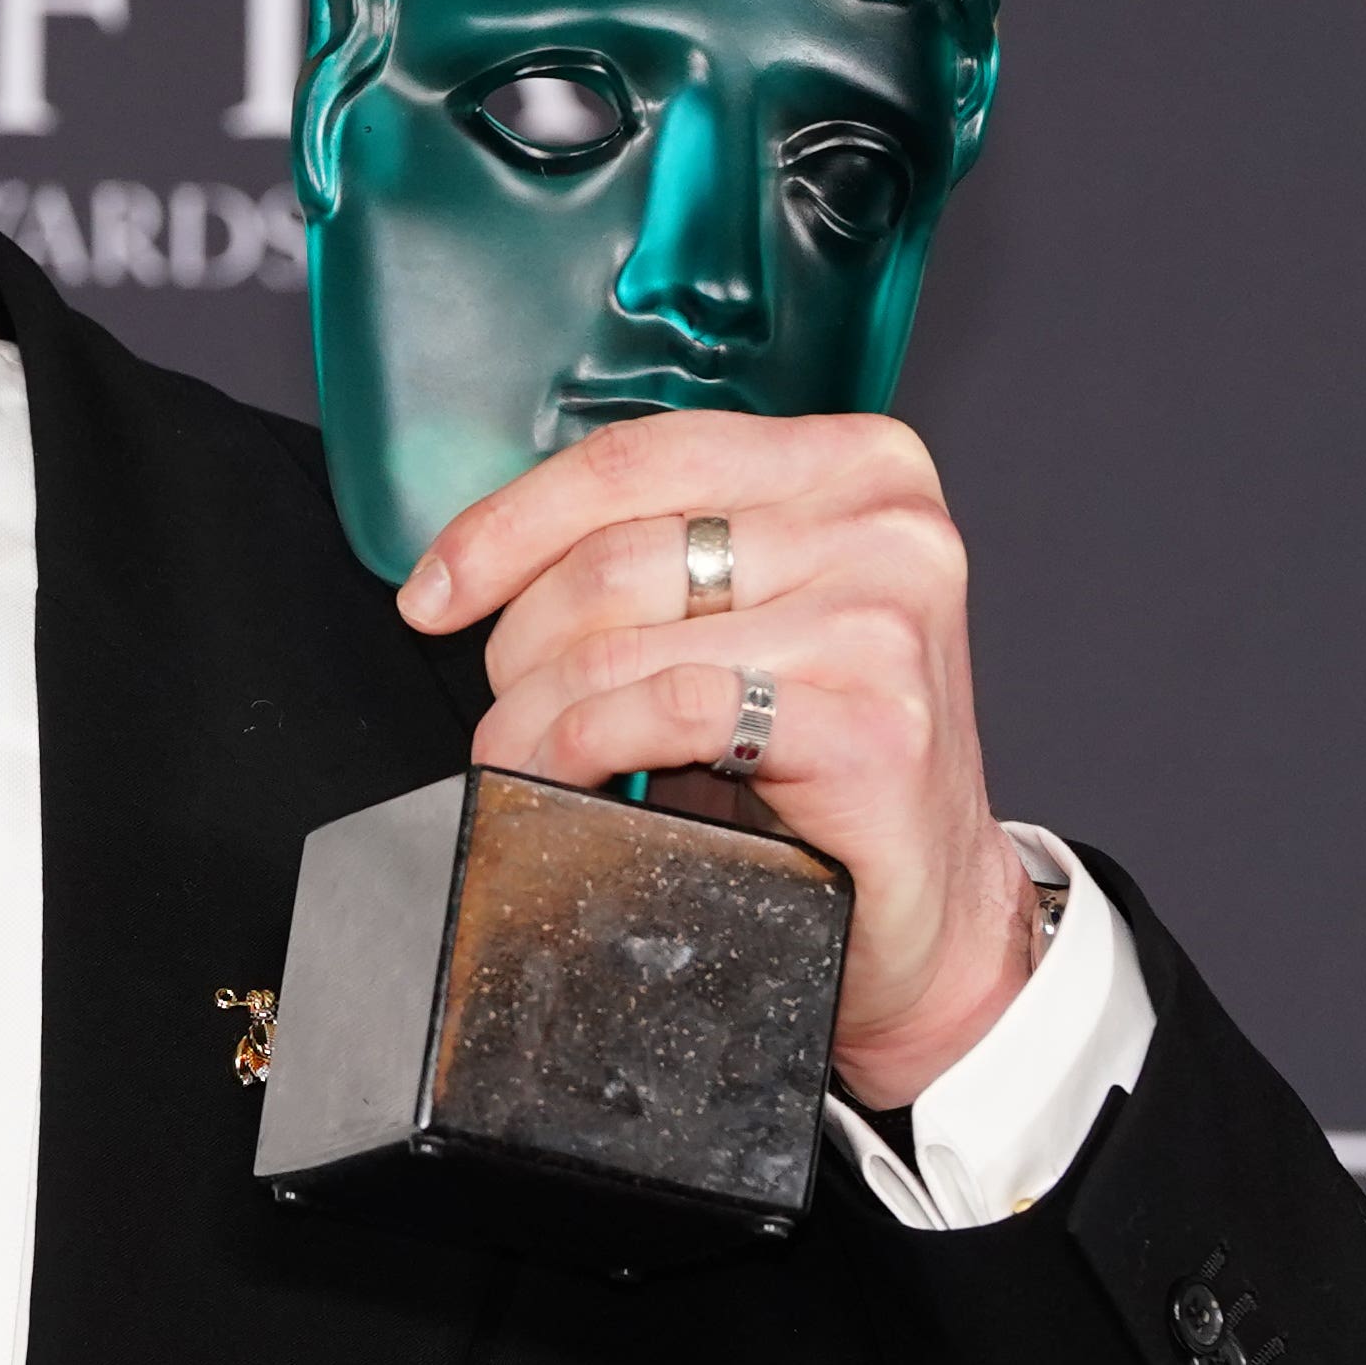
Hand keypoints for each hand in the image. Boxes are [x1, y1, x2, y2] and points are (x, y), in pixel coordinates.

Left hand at [395, 410, 1040, 1112]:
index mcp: (851, 464)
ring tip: (516, 755)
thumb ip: (666, 555)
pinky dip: (585, 745)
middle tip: (500, 707)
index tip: (435, 589)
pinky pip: (669, 710)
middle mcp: (881, 524)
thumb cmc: (826, 755)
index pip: (637, 459)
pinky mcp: (872, 723)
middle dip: (517, 642)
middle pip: (615, 553)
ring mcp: (883, 620)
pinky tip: (567, 777)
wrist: (929, 905)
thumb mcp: (750, 614)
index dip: (509, 522)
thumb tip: (490, 559)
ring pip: (623, 641)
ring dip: (530, 713)